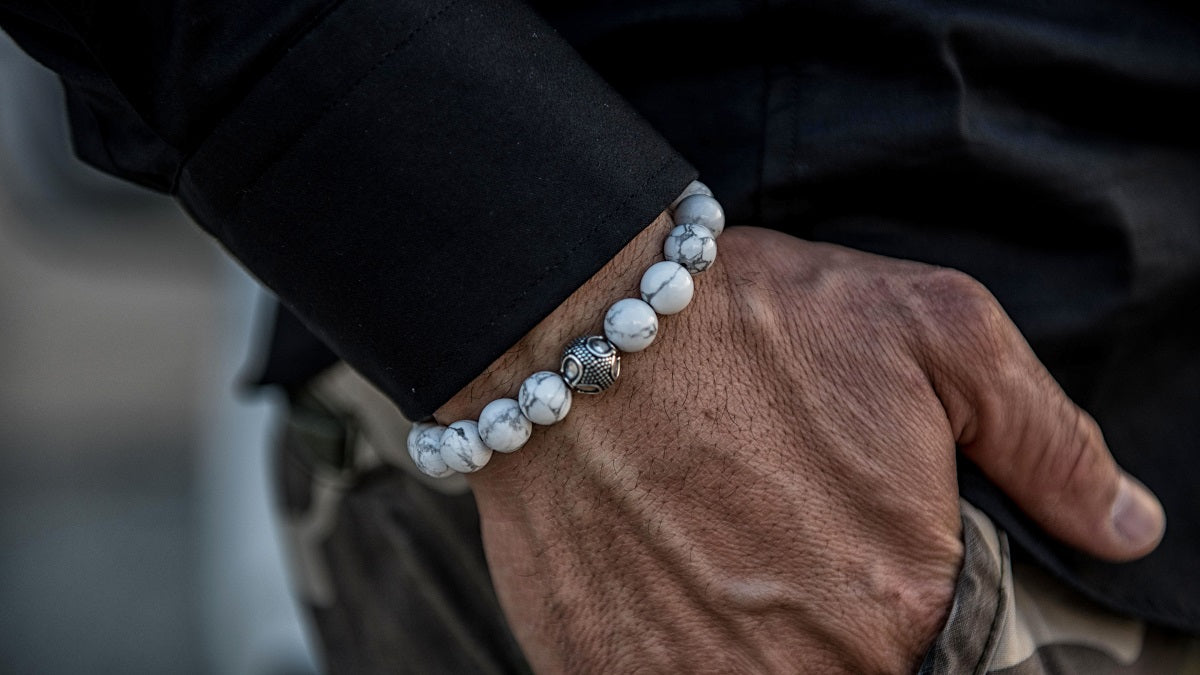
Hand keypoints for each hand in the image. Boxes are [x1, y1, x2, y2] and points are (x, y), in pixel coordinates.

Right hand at [438, 221, 1163, 672]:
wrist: (567, 326)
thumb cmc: (748, 322)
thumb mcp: (935, 332)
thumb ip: (1049, 443)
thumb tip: (1126, 528)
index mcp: (904, 600)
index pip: (959, 659)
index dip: (923, 609)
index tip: (882, 566)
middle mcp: (809, 665)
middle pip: (859, 670)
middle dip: (841, 621)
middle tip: (790, 544)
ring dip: (761, 638)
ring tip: (729, 556)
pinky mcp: (604, 673)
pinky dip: (682, 648)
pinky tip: (672, 579)